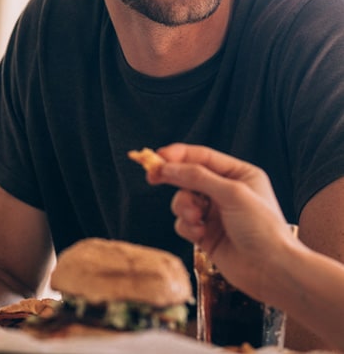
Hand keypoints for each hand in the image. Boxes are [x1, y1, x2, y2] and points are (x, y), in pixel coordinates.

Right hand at [149, 143, 296, 300]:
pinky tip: (201, 235)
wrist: (272, 271)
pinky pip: (183, 222)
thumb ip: (197, 177)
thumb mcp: (232, 194)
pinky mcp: (206, 233)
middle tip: (153, 178)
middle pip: (187, 177)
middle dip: (177, 183)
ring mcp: (215, 213)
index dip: (177, 155)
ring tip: (196, 219)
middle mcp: (225, 191)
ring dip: (183, 208)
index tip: (155, 158)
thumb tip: (165, 167)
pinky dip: (187, 227)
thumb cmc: (263, 229)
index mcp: (238, 175)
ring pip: (182, 200)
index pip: (201, 157)